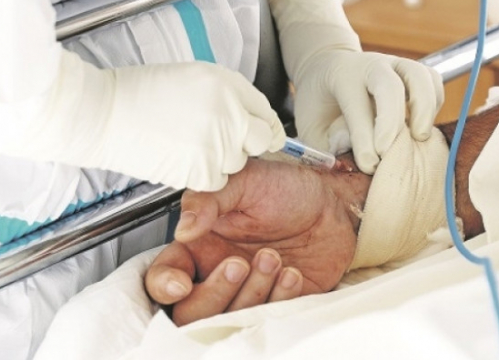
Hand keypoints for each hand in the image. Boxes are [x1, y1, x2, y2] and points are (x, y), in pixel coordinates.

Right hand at [6, 53, 286, 191]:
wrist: (105, 114)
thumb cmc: (140, 93)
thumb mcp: (194, 78)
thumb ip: (227, 96)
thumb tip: (247, 114)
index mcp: (228, 86)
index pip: (265, 112)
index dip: (263, 125)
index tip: (261, 133)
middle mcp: (228, 114)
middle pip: (257, 140)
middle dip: (244, 143)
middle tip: (217, 140)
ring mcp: (216, 143)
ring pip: (235, 163)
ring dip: (220, 159)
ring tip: (188, 144)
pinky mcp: (201, 170)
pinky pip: (215, 180)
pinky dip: (202, 174)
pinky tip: (181, 158)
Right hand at [144, 155, 369, 324]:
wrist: (335, 204)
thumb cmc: (287, 189)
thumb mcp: (244, 180)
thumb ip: (208, 199)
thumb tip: (184, 227)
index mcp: (200, 243)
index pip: (164, 274)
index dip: (164, 284)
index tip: (182, 283)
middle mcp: (217, 271)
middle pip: (191, 310)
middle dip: (215, 292)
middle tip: (239, 263)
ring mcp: (246, 291)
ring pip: (229, 318)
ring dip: (252, 291)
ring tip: (273, 258)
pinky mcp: (277, 304)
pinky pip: (267, 318)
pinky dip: (280, 299)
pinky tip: (292, 273)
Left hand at [269, 0, 443, 174]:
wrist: (327, 69)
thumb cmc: (319, 106)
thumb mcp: (310, 126)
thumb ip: (327, 143)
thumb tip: (358, 156)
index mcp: (341, 75)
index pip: (356, 105)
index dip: (364, 138)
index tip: (369, 165)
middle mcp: (371, 65)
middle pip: (389, 86)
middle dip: (391, 122)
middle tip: (387, 153)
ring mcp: (395, 64)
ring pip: (420, 76)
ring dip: (424, 108)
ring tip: (418, 138)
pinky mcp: (413, 71)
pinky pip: (433, 81)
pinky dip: (434, 103)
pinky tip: (421, 126)